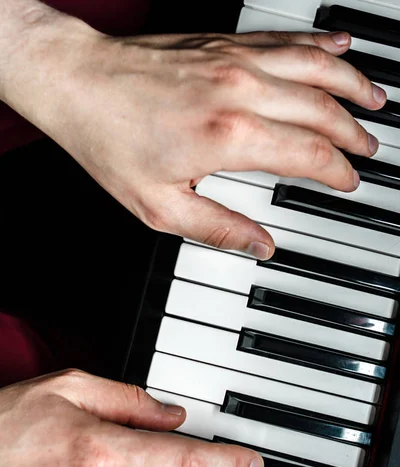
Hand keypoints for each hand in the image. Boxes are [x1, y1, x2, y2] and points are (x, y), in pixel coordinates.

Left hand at [0, 8, 385, 259]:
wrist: (77, 83)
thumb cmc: (111, 141)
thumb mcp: (160, 207)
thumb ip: (218, 228)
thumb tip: (259, 246)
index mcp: (229, 137)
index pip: (308, 155)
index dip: (336, 171)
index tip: (348, 181)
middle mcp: (241, 91)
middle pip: (321, 109)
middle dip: (353, 132)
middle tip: (370, 147)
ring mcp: (235, 60)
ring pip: (315, 66)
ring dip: (352, 83)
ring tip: (376, 99)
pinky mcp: (224, 43)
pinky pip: (286, 39)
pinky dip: (319, 44)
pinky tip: (338, 47)